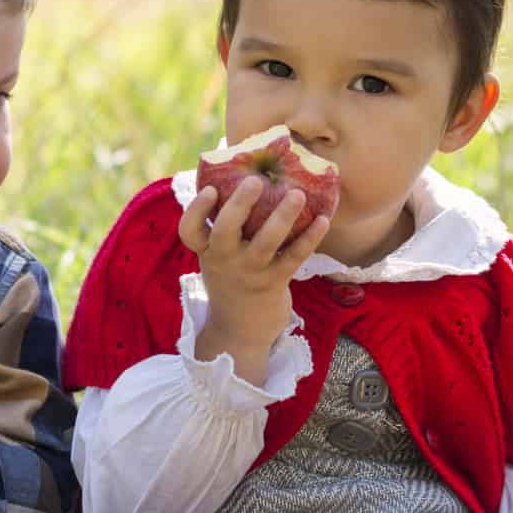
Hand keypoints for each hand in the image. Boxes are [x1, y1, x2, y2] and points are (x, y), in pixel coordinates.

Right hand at [178, 177, 329, 385]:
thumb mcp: (219, 259)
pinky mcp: (274, 283)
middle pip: (226, 230)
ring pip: (266, 241)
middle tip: (257, 181)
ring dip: (283, 216)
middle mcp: (225, 260)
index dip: (197, 208)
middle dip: (240, 204)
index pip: (189, 230)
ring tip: (298, 194)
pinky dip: (310, 238)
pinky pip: (294, 257)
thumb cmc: (232, 282)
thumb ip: (225, 230)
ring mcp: (250, 272)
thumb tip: (246, 180)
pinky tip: (323, 220)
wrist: (239, 332)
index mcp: (207, 250)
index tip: (210, 189)